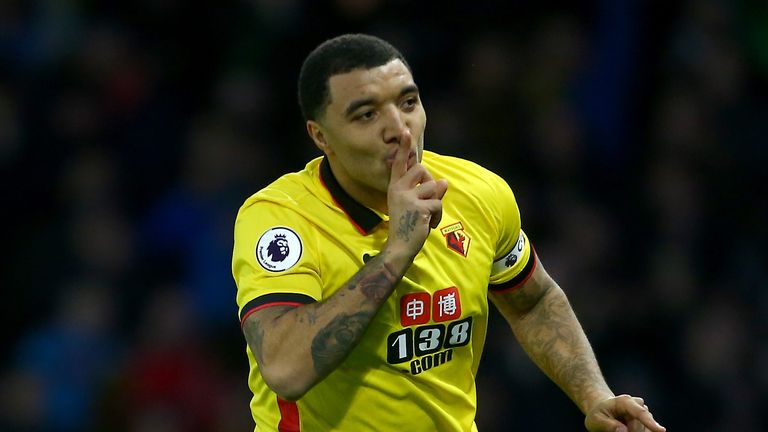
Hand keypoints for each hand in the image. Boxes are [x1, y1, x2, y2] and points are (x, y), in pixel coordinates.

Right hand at [385, 130, 447, 262]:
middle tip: (426, 202)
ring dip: (436, 203)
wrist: (399, 247)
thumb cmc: (408, 226)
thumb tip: (444, 182)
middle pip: (422, 171)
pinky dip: (438, 216)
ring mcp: (407, 197)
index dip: (404, 148)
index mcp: (395, 187)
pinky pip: (438, 204)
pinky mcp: (418, 207)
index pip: (400, 164)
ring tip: (428, 217)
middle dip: (430, 183)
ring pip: (434, 188)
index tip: (405, 132)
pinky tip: (430, 225)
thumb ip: (428, 191)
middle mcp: (399, 189)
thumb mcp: (416, 205)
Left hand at [584, 394, 665, 431]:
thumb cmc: (598, 414)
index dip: (650, 422)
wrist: (603, 410)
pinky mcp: (647, 421)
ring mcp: (644, 413)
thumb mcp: (595, 420)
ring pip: (644, 430)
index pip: (640, 412)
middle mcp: (638, 404)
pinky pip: (648, 431)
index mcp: (624, 401)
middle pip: (640, 427)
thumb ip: (608, 425)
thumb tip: (623, 430)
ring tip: (620, 426)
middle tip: (616, 430)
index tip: (661, 431)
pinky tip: (627, 428)